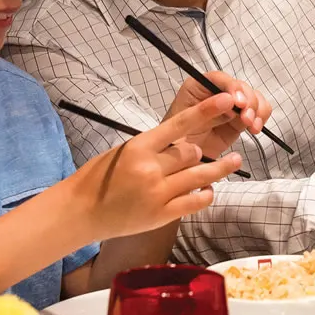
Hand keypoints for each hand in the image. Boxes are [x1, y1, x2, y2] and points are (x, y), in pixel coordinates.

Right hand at [62, 92, 243, 240]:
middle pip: (192, 153)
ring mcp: (157, 194)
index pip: (180, 123)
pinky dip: (205, 194)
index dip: (206, 110)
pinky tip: (208, 190)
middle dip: (197, 152)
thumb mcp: (123, 151)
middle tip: (197, 154)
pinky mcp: (161, 215)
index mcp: (139, 147)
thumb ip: (153, 147)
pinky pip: (194, 202)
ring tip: (235, 161)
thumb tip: (184, 143)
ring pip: (199, 176)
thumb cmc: (99, 177)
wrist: (80, 211)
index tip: (226, 100)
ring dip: (219, 169)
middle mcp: (150, 169)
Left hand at [163, 71, 272, 158]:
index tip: (238, 102)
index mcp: (198, 87)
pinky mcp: (239, 122)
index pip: (220, 79)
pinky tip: (254, 128)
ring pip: (253, 98)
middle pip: (241, 87)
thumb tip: (230, 101)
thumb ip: (205, 110)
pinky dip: (260, 118)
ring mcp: (230, 108)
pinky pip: (257, 113)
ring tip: (251, 126)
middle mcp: (216, 93)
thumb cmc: (174, 141)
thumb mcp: (184, 123)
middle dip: (248, 101)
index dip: (233, 87)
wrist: (179, 164)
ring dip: (257, 110)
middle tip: (246, 119)